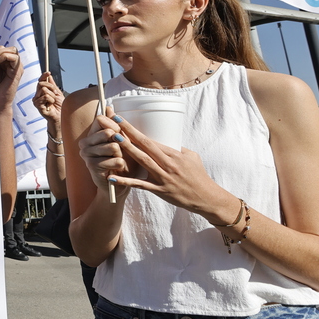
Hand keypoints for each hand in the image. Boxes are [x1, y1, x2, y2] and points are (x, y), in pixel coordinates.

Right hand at [32, 72, 63, 123]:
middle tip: (55, 94)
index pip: (40, 81)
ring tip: (53, 102)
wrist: (60, 116)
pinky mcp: (37, 105)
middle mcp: (37, 95)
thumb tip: (49, 76)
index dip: (43, 76)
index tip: (48, 73)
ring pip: (44, 90)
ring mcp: (36, 100)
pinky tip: (50, 105)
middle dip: (51, 87)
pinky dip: (51, 100)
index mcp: (41, 91)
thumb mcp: (57, 93)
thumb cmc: (59, 106)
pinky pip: (45, 96)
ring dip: (52, 95)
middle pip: (41, 84)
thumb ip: (52, 85)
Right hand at [76, 110, 132, 196]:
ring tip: (118, 161)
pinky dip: (121, 165)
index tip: (118, 133)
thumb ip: (115, 125)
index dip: (114, 125)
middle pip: (108, 132)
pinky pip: (115, 160)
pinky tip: (116, 170)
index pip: (101, 119)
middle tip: (119, 151)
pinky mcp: (92, 167)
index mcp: (91, 135)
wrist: (119, 185)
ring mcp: (86, 155)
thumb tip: (108, 107)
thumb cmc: (122, 161)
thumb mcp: (122, 141)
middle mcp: (85, 143)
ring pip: (113, 147)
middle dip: (120, 142)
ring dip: (122, 155)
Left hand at [100, 113, 235, 221]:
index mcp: (175, 154)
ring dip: (128, 150)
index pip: (152, 139)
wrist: (207, 198)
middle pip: (146, 145)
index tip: (122, 120)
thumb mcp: (191, 157)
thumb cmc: (199, 176)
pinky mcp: (160, 191)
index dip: (136, 130)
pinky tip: (112, 177)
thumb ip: (176, 148)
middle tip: (114, 121)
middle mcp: (168, 164)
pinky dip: (126, 181)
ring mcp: (163, 177)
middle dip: (129, 132)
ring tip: (114, 139)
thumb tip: (164, 139)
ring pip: (143, 161)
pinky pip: (140, 185)